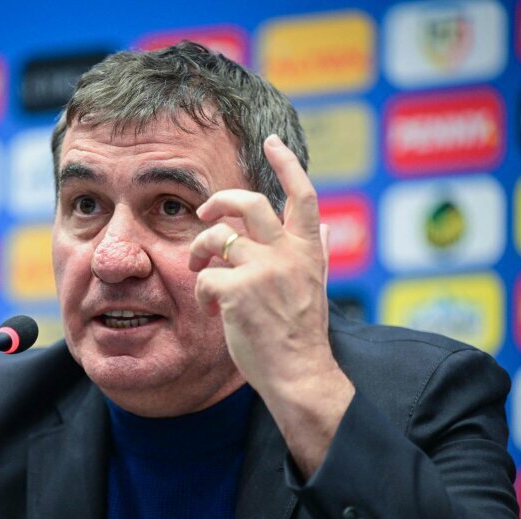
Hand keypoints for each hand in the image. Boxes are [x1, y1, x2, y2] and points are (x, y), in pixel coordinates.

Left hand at [189, 134, 353, 475]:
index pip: (302, 195)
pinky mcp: (238, 291)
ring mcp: (263, 270)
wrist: (299, 374)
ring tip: (199, 267)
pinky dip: (200, 291)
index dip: (287, 164)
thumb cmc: (301, 335)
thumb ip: (313, 253)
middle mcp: (287, 253)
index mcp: (308, 250)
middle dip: (219, 200)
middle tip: (204, 212)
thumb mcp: (314, 286)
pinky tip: (209, 309)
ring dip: (199, 249)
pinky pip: (205, 276)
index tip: (272, 142)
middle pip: (249, 203)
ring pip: (217, 237)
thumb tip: (321, 227)